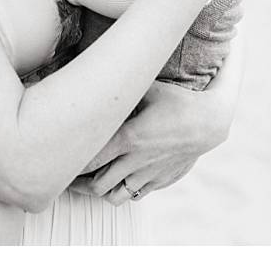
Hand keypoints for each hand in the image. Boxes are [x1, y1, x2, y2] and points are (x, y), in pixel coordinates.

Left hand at [68, 80, 230, 203]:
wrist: (209, 122)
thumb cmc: (176, 101)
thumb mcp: (146, 90)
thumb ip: (120, 89)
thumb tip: (98, 73)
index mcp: (127, 139)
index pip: (88, 160)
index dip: (71, 163)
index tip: (60, 158)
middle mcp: (135, 161)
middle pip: (97, 185)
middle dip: (78, 183)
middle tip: (67, 172)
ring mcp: (148, 174)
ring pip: (115, 197)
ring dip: (100, 190)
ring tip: (89, 180)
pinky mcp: (160, 181)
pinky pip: (134, 195)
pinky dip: (121, 190)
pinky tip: (116, 178)